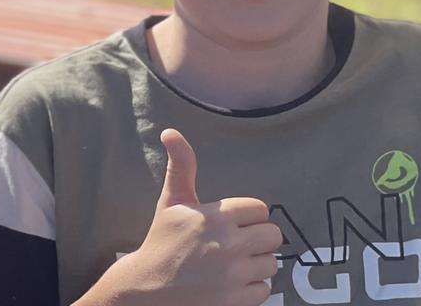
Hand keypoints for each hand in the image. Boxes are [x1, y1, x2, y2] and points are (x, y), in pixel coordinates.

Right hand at [76, 129, 281, 305]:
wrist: (147, 290)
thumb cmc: (161, 242)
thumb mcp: (171, 202)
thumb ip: (181, 166)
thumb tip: (170, 131)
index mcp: (214, 216)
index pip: (260, 209)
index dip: (247, 216)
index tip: (230, 224)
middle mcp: (227, 243)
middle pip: (273, 235)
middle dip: (256, 240)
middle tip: (235, 245)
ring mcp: (233, 274)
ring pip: (271, 263)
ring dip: (255, 265)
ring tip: (231, 266)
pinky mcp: (237, 300)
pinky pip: (265, 289)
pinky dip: (251, 288)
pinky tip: (229, 284)